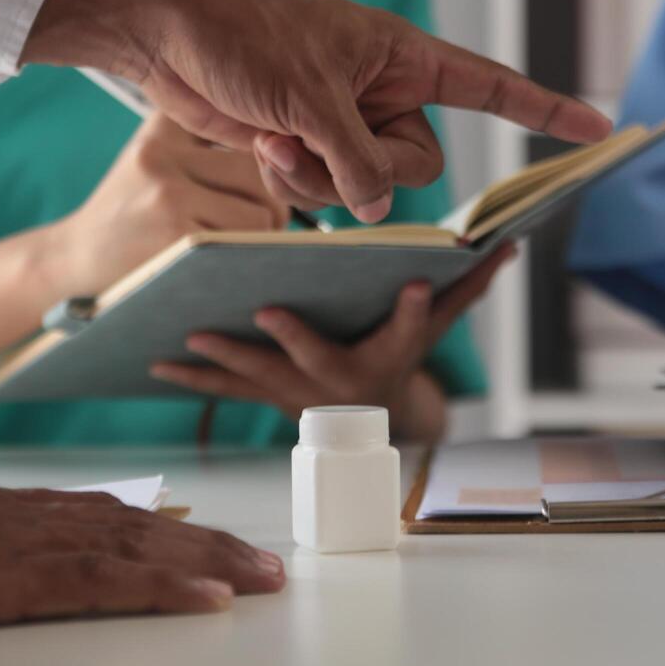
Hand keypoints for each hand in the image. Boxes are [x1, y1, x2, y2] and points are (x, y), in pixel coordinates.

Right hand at [0, 454, 283, 642]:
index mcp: (8, 512)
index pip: (109, 516)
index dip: (170, 531)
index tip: (213, 546)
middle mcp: (29, 517)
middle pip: (141, 527)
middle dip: (210, 545)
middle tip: (266, 567)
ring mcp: (24, 543)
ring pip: (139, 547)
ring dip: (208, 562)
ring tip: (261, 578)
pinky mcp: (8, 577)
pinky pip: (104, 581)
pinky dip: (162, 585)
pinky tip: (208, 597)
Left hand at [23, 0, 611, 223]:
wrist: (165, 35)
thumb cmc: (243, 35)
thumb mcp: (313, 100)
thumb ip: (359, 163)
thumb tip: (376, 212)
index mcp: (403, 57)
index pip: (490, 86)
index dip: (543, 109)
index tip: (595, 128)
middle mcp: (382, 92)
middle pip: (419, 164)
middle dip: (372, 168)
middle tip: (322, 137)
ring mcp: (344, 122)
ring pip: (367, 188)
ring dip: (321, 176)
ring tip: (278, 136)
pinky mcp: (306, 146)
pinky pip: (326, 190)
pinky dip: (295, 179)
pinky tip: (261, 144)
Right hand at [41, 113, 288, 298]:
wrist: (72, 260)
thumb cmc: (128, 212)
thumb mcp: (151, 156)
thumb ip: (203, 136)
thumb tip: (283, 146)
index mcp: (162, 130)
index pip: (243, 131)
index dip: (266, 158)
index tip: (266, 173)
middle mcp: (161, 154)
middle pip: (261, 172)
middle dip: (273, 202)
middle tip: (261, 221)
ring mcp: (166, 196)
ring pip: (263, 211)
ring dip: (264, 235)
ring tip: (242, 243)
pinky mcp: (174, 237)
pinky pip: (246, 243)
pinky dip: (248, 256)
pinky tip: (229, 261)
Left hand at [149, 244, 516, 439]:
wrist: (367, 422)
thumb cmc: (400, 356)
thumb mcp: (440, 324)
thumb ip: (469, 284)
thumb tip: (510, 244)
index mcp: (385, 356)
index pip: (409, 331)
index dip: (417, 310)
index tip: (419, 285)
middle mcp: (340, 382)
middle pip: (317, 359)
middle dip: (294, 338)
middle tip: (268, 312)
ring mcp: (297, 393)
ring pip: (259, 375)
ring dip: (224, 358)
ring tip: (189, 336)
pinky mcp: (264, 395)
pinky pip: (224, 389)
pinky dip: (191, 377)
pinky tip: (154, 361)